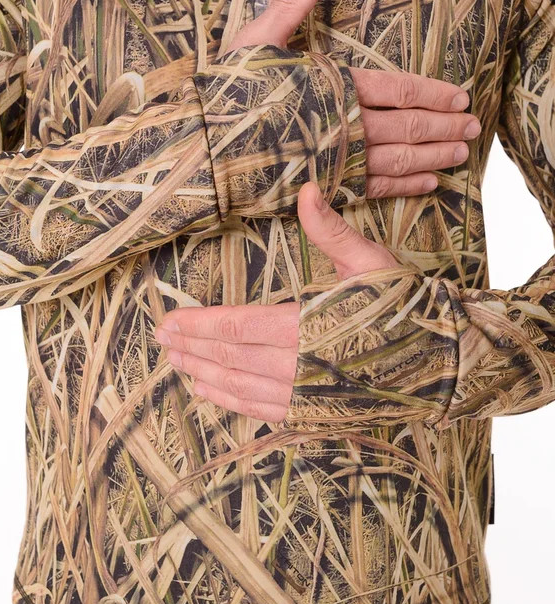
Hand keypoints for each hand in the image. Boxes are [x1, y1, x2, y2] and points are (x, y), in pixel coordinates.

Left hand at [155, 181, 400, 421]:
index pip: (238, 326)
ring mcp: (308, 397)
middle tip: (160, 339)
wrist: (444, 362)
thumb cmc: (407, 308)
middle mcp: (303, 367)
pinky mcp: (316, 415)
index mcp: (310, 326)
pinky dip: (230, 402)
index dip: (199, 324)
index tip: (169, 319)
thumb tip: (306, 188)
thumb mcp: (370, 262)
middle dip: (191, 348)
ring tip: (175, 363)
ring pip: (241, 388)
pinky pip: (262, 412)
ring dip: (204, 375)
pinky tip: (207, 391)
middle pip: (230, 358)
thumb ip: (330, 230)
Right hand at [221, 0, 480, 198]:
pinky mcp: (324, 187)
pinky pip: (374, 189)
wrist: (198, 151)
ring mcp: (334, 160)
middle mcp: (340, 125)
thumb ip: (292, 6)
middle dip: (444, 126)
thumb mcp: (255, 42)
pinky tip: (428, 183)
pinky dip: (404, 187)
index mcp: (330, 85)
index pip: (395, 89)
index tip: (458, 95)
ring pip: (397, 159)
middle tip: (473, 127)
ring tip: (460, 154)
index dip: (431, 92)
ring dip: (433, 156)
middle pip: (406, 126)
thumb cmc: (223, 94)